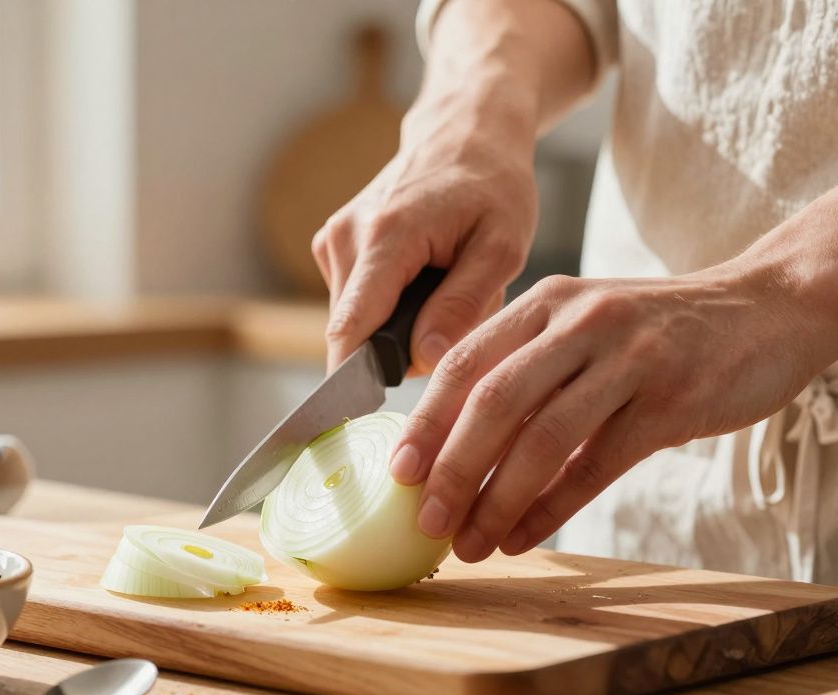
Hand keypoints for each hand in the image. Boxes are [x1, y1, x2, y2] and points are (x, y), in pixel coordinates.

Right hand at [313, 114, 537, 374]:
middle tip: (453, 326)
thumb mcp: (503, 245)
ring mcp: (333, 239)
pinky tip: (422, 279)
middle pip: (353, 332)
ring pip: (354, 320)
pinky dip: (387, 306)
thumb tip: (423, 360)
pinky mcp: (333, 245)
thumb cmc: (492, 184)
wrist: (464, 131)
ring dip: (395, 326)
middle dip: (397, 350)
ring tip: (443, 290)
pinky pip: (355, 301)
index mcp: (386, 237)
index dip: (353, 381)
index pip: (351, 329)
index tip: (362, 421)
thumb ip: (464, 304)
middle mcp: (346, 237)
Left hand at [392, 269, 821, 561]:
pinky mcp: (671, 401)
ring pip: (543, 439)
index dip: (425, 421)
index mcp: (546, 301)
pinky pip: (596, 465)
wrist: (766, 309)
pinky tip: (523, 538)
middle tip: (425, 519)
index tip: (397, 473)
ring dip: (497, 500)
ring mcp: (628, 359)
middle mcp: (580, 322)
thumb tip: (453, 439)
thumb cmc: (657, 330)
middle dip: (452, 468)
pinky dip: (552, 508)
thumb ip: (525, 363)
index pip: (465, 362)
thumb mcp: (583, 322)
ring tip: (469, 543)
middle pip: (494, 402)